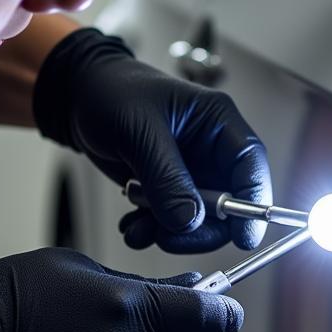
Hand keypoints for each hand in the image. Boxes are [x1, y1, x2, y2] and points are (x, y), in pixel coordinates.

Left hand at [33, 27, 271, 252]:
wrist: (78, 98)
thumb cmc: (112, 93)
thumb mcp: (140, 132)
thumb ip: (166, 178)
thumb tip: (189, 220)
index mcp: (217, 122)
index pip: (251, 166)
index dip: (253, 205)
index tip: (243, 237)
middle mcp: (210, 150)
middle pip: (229, 205)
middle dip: (200, 229)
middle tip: (167, 237)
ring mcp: (190, 173)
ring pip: (199, 220)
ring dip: (170, 233)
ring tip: (138, 228)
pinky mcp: (167, 188)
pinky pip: (172, 222)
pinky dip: (152, 230)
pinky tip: (132, 225)